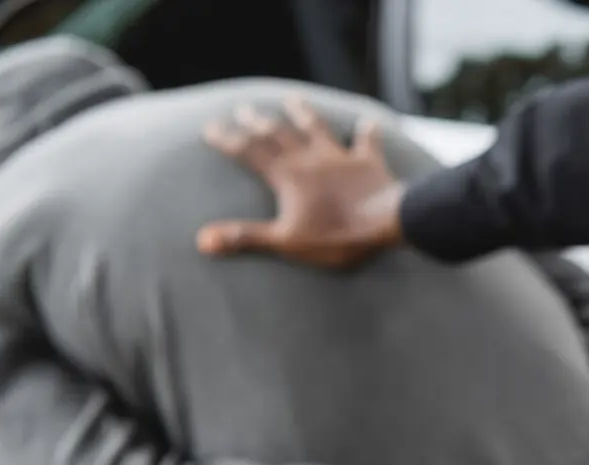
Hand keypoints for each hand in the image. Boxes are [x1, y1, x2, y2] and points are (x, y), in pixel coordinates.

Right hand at [198, 98, 404, 267]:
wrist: (385, 223)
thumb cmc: (336, 235)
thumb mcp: (286, 241)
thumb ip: (246, 237)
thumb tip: (203, 240)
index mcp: (287, 176)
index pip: (250, 152)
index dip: (228, 140)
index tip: (210, 127)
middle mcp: (310, 159)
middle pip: (278, 133)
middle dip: (258, 121)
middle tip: (243, 108)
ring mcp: (339, 157)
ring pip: (317, 128)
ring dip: (303, 113)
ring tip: (292, 99)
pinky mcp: (368, 161)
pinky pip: (367, 141)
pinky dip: (366, 131)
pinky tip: (368, 120)